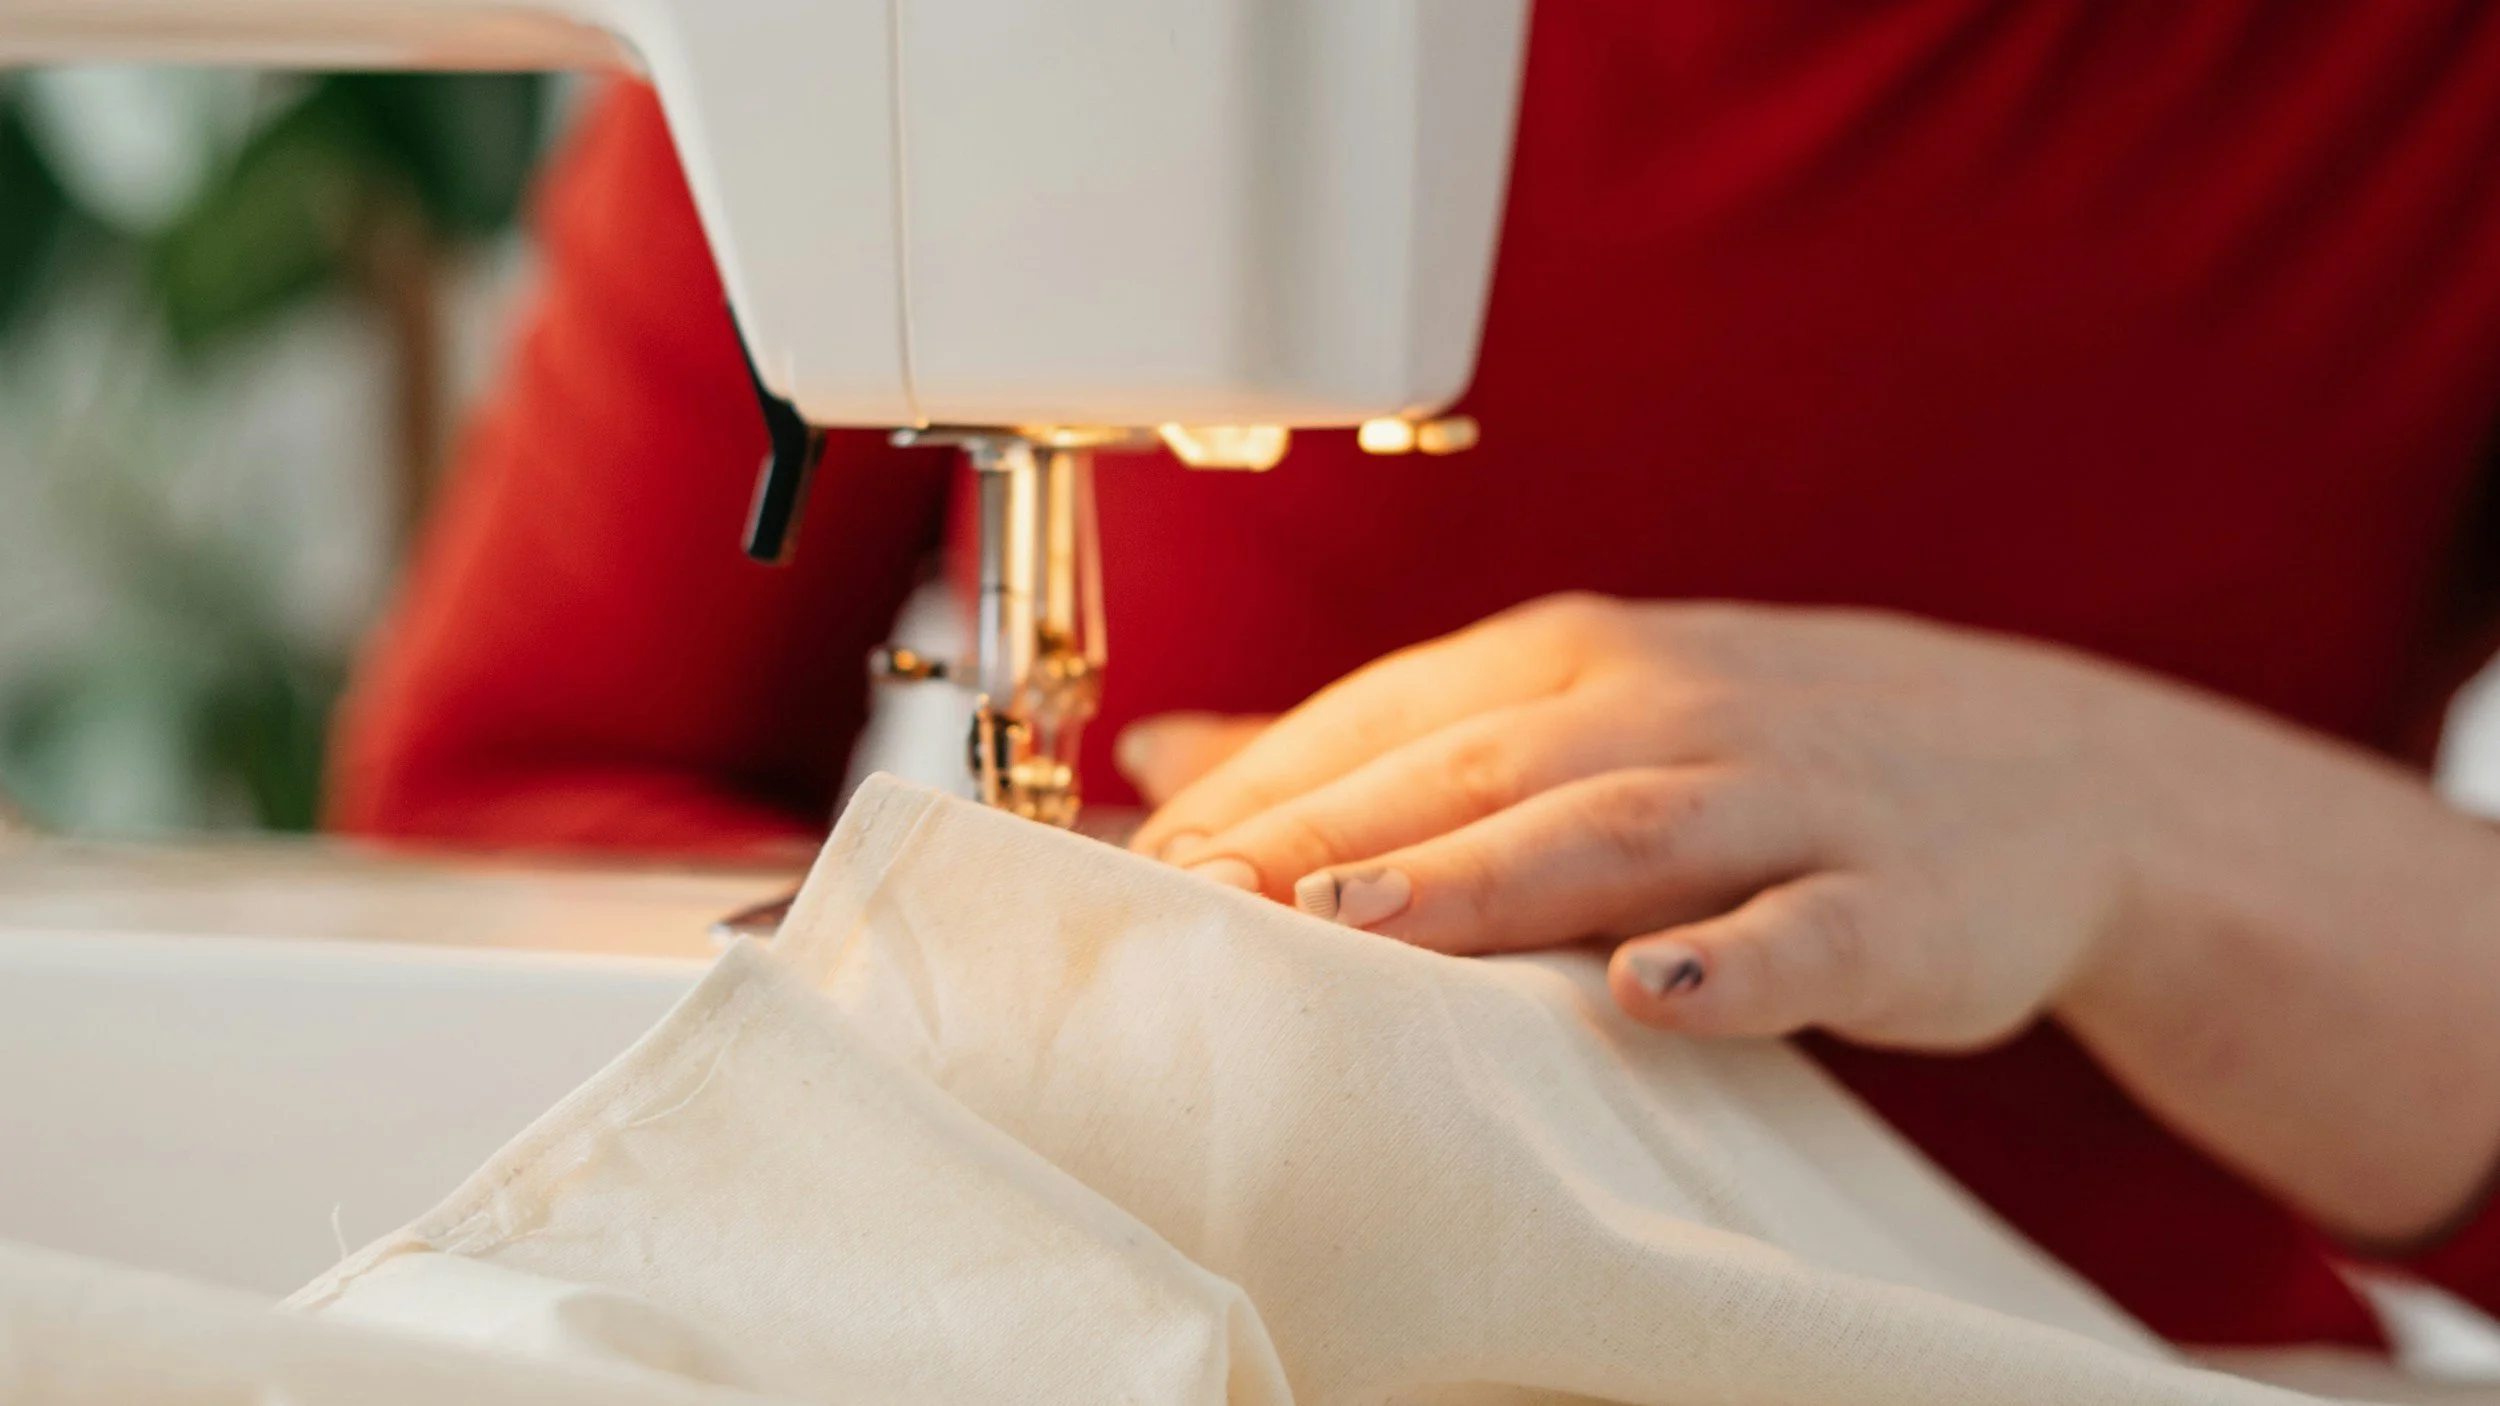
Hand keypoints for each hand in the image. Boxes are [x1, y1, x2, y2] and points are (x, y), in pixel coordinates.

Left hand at [1130, 595, 2178, 1047]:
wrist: (2049, 775)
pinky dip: (1733, 960)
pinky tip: (1651, 989)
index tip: (1145, 863)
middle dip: (1323, 831)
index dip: (1264, 785)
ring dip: (1479, 877)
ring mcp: (1786, 799)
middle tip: (1192, 899)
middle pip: (1471, 767)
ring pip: (1611, 832)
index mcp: (1576, 658)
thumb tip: (1163, 755)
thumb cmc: (1768, 751)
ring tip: (1356, 918)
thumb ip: (1376, 740)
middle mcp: (1665, 708)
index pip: (1388, 715)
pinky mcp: (1893, 903)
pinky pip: (1807, 931)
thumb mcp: (1573, 708)